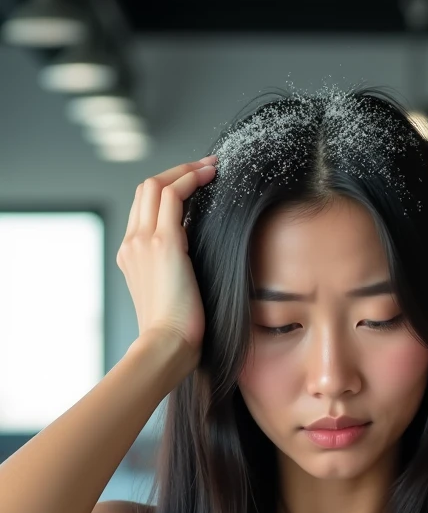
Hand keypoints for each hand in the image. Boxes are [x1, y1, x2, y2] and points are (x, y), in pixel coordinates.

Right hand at [116, 156, 217, 372]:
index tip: (194, 185)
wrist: (167, 346)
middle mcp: (131, 243)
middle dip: (176, 171)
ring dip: (185, 169)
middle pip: (145, 189)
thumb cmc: (177, 332)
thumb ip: (176, 272)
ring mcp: (142, 241)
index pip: (143, 209)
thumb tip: (198, 263)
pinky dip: (191, 178)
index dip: (168, 189)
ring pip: (156, 184)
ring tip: (211, 166)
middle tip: (206, 167)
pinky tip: (210, 176)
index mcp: (131, 256)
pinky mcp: (162, 243)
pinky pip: (173, 195)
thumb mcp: (172, 294)